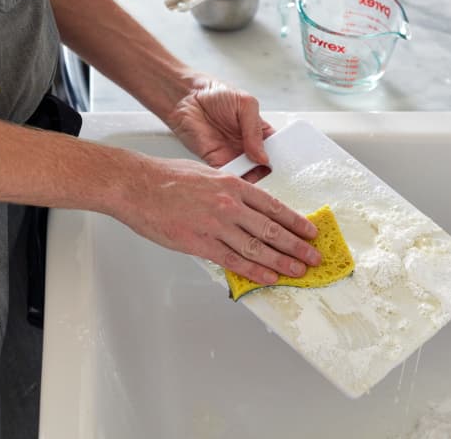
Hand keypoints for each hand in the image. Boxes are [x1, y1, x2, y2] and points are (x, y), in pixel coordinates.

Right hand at [114, 157, 321, 284]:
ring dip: (282, 262)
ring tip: (298, 271)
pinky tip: (269, 277)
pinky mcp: (199, 244)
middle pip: (272, 230)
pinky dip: (254, 271)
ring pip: (257, 248)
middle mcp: (229, 205)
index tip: (311, 232)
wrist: (137, 186)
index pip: (275, 207)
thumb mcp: (209, 174)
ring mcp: (215, 226)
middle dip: (297, 246)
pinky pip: (233, 261)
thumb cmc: (168, 178)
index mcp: (233, 186)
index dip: (296, 222)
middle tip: (313, 257)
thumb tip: (251, 205)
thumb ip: (232, 190)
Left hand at [164, 76, 274, 169]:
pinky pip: (228, 175)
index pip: (276, 148)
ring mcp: (232, 154)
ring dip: (252, 177)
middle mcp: (247, 145)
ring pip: (248, 174)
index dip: (282, 156)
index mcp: (258, 131)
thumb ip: (255, 130)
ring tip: (255, 176)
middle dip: (268, 171)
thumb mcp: (246, 104)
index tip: (287, 164)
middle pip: (263, 165)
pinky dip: (234, 179)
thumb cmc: (216, 93)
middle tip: (272, 173)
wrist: (186, 96)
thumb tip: (263, 156)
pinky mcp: (216, 161)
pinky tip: (239, 177)